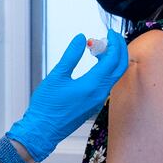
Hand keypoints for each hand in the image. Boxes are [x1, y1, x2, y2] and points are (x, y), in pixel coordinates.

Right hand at [6, 30, 128, 161]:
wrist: (42, 130)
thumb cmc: (46, 107)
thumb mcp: (56, 76)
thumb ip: (71, 56)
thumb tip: (81, 39)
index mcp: (92, 85)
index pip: (113, 59)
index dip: (114, 42)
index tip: (109, 32)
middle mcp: (99, 94)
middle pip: (120, 67)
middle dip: (118, 49)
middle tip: (109, 38)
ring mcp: (98, 101)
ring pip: (114, 76)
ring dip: (111, 60)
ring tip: (98, 49)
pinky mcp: (94, 105)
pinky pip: (107, 84)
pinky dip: (106, 70)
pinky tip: (94, 65)